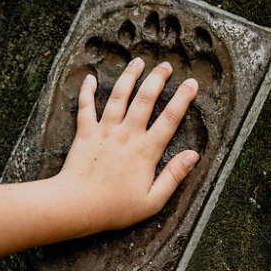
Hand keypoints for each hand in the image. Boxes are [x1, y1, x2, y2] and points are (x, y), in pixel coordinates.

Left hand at [54, 57, 199, 232]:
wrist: (77, 206)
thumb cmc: (115, 208)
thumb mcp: (153, 200)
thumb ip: (174, 175)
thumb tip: (193, 155)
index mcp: (146, 150)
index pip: (170, 118)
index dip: (183, 99)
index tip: (191, 84)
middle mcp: (127, 134)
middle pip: (145, 99)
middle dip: (157, 78)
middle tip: (166, 65)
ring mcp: (105, 131)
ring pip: (119, 96)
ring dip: (129, 76)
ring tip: (137, 62)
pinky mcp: (85, 133)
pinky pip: (86, 106)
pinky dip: (87, 90)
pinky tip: (91, 77)